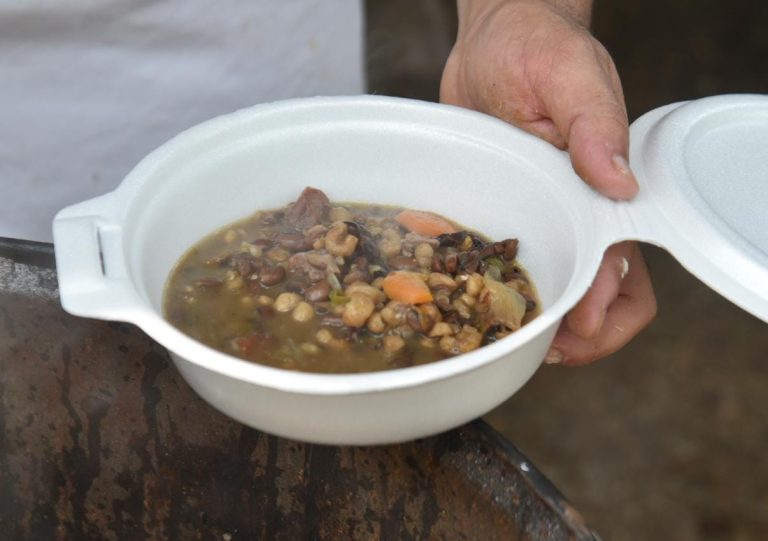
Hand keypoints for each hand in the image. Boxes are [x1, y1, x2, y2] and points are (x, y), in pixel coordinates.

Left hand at [441, 0, 655, 363]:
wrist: (492, 41)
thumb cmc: (538, 46)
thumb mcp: (570, 75)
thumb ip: (596, 124)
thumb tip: (619, 182)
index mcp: (608, 188)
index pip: (624, 263)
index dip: (606, 303)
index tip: (578, 325)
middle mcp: (581, 211)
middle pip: (605, 292)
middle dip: (586, 333)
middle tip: (548, 351)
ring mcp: (544, 216)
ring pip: (560, 286)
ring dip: (547, 321)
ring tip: (516, 340)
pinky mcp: (508, 212)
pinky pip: (512, 263)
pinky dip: (506, 291)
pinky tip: (481, 304)